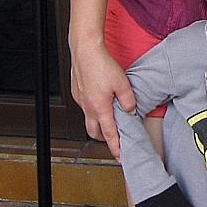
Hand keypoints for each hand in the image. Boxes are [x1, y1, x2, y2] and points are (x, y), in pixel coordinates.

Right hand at [69, 41, 135, 158]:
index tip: (120, 156)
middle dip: (104, 139)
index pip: (109, 134)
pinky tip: (100, 101)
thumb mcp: (122, 83)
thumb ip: (128, 100)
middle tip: (114, 139)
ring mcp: (81, 100)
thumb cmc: (101, 64)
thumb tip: (130, 111)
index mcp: (100, 108)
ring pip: (88, 119)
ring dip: (98, 124)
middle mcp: (88, 107)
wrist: (84, 50)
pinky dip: (93, 110)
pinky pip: (85, 107)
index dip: (115, 147)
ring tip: (109, 119)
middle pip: (94, 132)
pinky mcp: (77, 92)